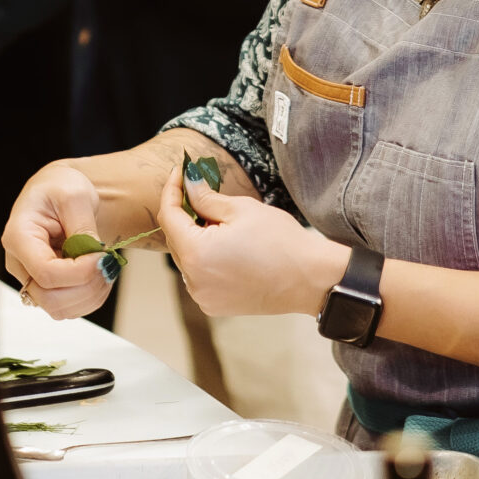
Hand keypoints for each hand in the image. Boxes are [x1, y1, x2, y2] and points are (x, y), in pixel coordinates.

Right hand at [3, 164, 112, 319]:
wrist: (59, 192)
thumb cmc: (60, 188)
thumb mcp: (75, 195)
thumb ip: (82, 227)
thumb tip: (93, 257)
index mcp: (18, 237)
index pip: (45, 272)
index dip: (79, 272)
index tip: (102, 256)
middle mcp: (18, 263)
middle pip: (49, 298)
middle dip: (87, 287)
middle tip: (107, 264)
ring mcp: (30, 279)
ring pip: (59, 309)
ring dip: (91, 295)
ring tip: (105, 267)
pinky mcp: (44, 288)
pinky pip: (68, 309)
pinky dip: (90, 298)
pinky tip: (99, 275)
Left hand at [156, 165, 344, 318]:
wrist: (310, 280)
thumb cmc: (281, 243)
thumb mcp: (241, 210)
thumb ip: (206, 197)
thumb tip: (188, 183)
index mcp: (196, 254)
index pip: (168, 216)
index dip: (171, 190)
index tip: (179, 172)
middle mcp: (194, 280)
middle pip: (174, 238)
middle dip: (183, 213)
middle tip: (200, 190)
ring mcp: (203, 296)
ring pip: (186, 258)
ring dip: (194, 237)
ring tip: (218, 222)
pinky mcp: (215, 305)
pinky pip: (198, 276)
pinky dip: (203, 259)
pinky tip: (225, 247)